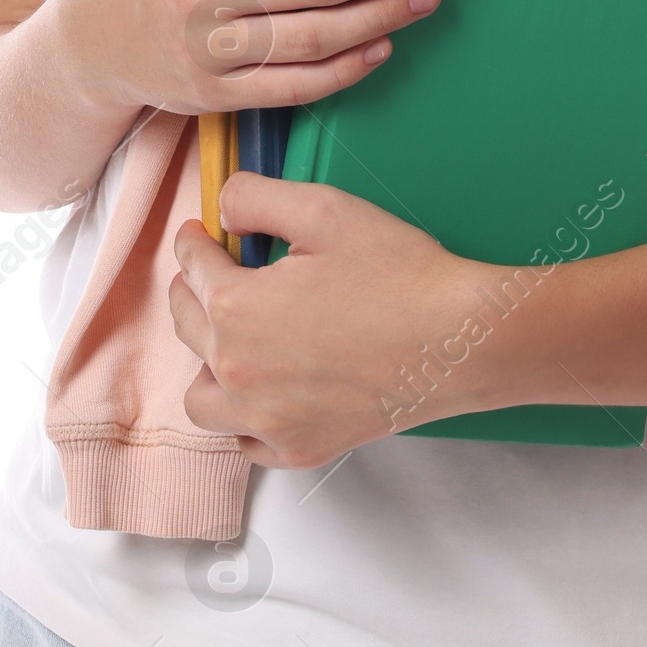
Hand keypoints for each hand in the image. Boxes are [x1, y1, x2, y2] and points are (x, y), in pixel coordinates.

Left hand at [169, 171, 502, 466]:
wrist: (459, 339)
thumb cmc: (399, 273)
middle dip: (195, 292)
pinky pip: (244, 441)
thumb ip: (256, 198)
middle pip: (187, 327)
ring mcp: (265, 420)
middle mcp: (236, 372)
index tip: (202, 235)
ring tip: (238, 340)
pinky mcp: (299, 449)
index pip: (193, 267)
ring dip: (208, 364)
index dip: (196, 242)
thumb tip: (223, 211)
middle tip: (217, 275)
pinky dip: (244, 418)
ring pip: (202, 398)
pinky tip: (266, 392)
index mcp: (235, 308)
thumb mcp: (325, 209)